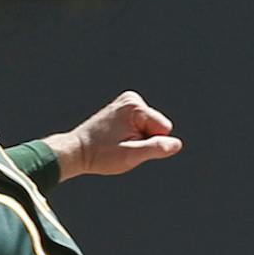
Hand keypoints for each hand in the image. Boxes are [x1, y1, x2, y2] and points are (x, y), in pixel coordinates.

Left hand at [57, 91, 182, 179]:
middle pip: (157, 127)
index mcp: (134, 106)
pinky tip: (115, 138)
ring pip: (150, 128)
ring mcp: (127, 103)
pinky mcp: (124, 109)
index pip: (164, 129)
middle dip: (143, 140)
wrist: (77, 151)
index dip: (149, 143)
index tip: (128, 145)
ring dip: (137, 139)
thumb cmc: (101, 154)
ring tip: (116, 142)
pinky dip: (131, 135)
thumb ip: (156, 148)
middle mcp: (131, 99)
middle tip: (121, 145)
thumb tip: (176, 144)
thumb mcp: (131, 155)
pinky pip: (142, 126)